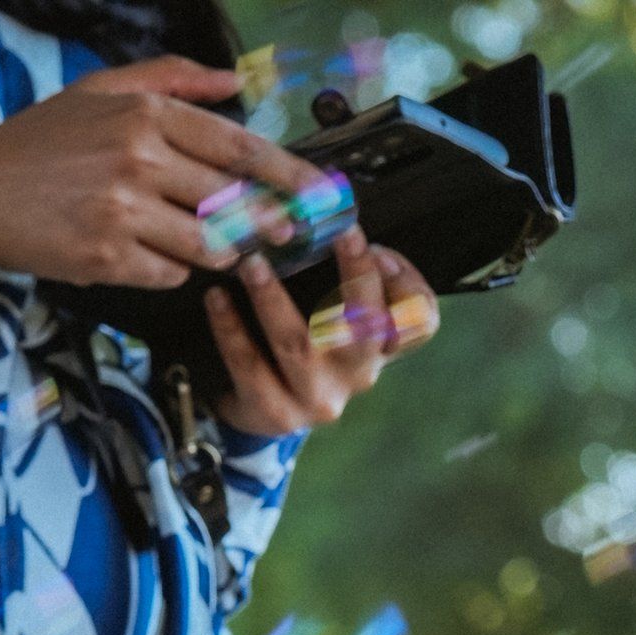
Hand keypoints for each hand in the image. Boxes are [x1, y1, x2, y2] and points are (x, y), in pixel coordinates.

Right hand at [0, 59, 321, 287]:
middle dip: (272, 220)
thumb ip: (171, 79)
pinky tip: (156, 255)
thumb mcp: (103, 91)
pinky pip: (172, 273)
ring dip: (226, 251)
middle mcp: (138, 159)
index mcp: (144, 115)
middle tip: (292, 232)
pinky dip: (174, 270)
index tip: (322, 193)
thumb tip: (232, 78)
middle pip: (234, 200)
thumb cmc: (45, 141)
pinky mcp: (110, 257)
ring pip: (211, 244)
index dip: (288, 174)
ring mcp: (124, 211)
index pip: (237, 147)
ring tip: (221, 246)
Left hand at [206, 229, 435, 435]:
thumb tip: (340, 219)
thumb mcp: (340, 308)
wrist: (264, 406)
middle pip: (367, 328)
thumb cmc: (308, 344)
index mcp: (380, 344)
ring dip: (273, 299)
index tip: (382, 248)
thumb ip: (350, 268)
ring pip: (300, 346)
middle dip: (354, 277)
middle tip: (335, 232)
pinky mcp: (278, 413)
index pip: (420, 320)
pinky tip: (216, 299)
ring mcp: (319, 399)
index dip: (408, 286)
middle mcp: (358, 374)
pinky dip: (231, 330)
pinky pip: (251, 368)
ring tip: (249, 263)